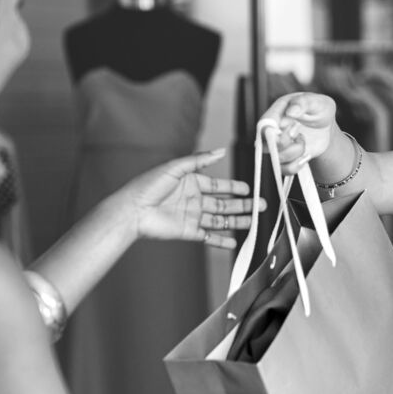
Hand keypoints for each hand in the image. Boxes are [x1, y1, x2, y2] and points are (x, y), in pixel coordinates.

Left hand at [124, 147, 263, 249]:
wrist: (133, 210)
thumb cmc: (148, 186)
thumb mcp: (176, 167)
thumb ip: (200, 160)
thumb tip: (221, 151)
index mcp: (192, 183)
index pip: (219, 185)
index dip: (235, 187)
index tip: (249, 189)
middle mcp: (195, 200)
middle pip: (224, 203)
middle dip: (243, 205)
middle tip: (260, 206)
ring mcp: (193, 217)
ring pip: (220, 219)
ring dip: (237, 221)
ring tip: (253, 222)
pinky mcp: (189, 232)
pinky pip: (209, 237)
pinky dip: (222, 240)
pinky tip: (234, 242)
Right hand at [261, 92, 336, 174]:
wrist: (325, 126)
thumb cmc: (318, 109)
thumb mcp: (316, 102)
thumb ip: (303, 103)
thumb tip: (291, 111)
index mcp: (275, 114)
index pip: (264, 127)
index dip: (277, 132)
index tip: (293, 127)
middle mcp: (272, 131)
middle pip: (267, 146)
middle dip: (288, 143)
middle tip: (300, 133)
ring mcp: (277, 147)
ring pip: (277, 160)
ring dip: (296, 153)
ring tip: (304, 140)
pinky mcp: (285, 159)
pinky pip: (285, 170)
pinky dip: (298, 165)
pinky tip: (305, 154)